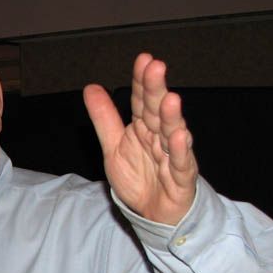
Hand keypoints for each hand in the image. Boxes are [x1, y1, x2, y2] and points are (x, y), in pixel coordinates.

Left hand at [84, 53, 197, 224]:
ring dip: (172, 117)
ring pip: (172, 134)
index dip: (142, 81)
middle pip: (157, 111)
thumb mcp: (113, 147)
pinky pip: (181, 164)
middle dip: (156, 90)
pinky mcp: (181, 178)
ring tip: (170, 99)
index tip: (143, 59)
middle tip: (156, 67)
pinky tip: (179, 137)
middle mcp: (160, 137)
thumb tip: (91, 87)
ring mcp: (173, 156)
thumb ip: (104, 119)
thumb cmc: (139, 177)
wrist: (153, 213)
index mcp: (143, 127)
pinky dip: (180, 152)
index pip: (142, 100)